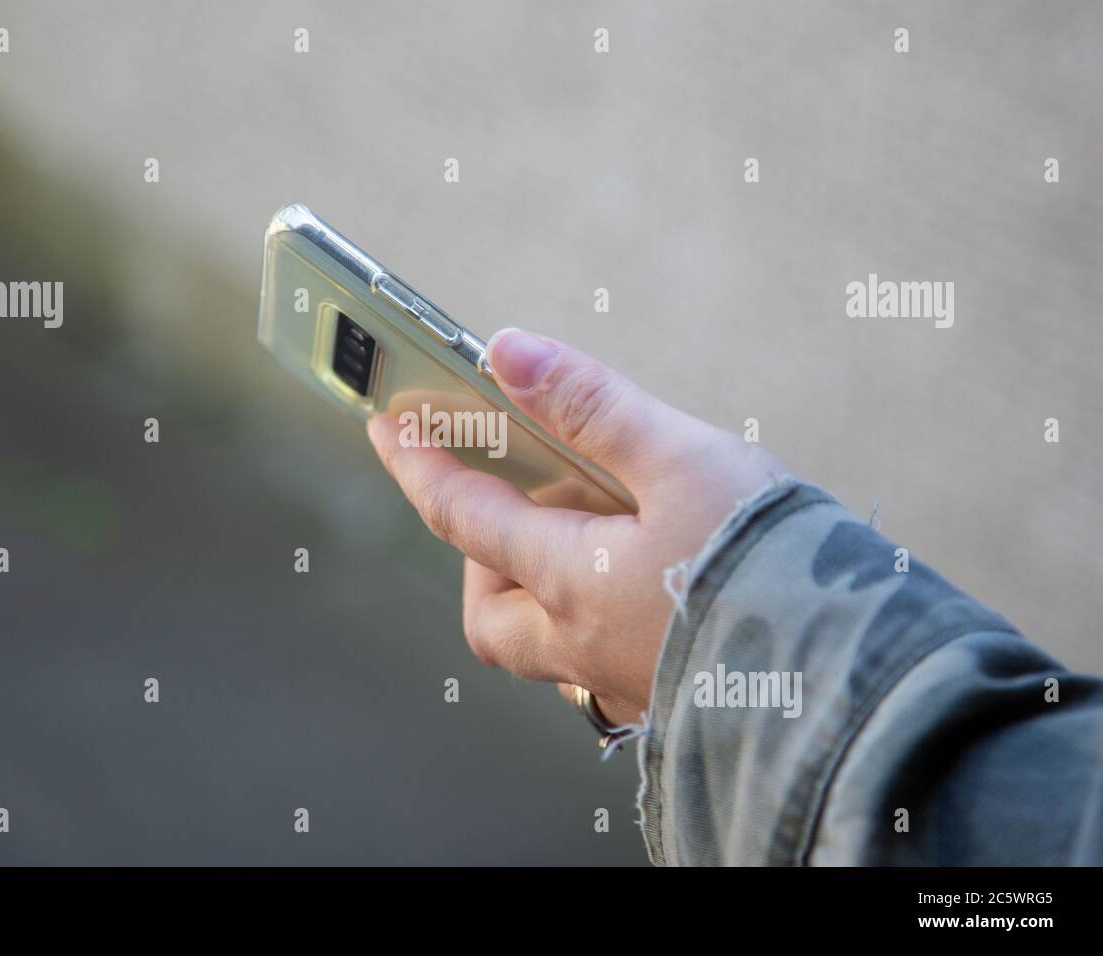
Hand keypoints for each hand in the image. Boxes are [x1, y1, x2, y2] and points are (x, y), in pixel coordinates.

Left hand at [366, 328, 783, 725]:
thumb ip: (593, 406)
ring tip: (593, 538)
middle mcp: (584, 645)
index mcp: (573, 581)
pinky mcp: (669, 698)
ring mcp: (625, 681)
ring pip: (544, 648)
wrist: (864, 680)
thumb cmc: (777, 567)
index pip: (464, 516)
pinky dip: (596, 620)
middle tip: (520, 505)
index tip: (387, 427)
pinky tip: (645, 589)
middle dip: (482, 558)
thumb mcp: (685, 460)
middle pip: (491, 614)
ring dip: (538, 594)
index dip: (419, 464)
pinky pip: (599, 666)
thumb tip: (508, 353)